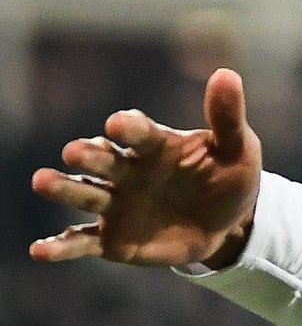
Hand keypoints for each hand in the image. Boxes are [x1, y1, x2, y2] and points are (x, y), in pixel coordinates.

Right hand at [28, 66, 262, 268]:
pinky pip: (83, 241)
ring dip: (64, 188)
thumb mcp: (237, 149)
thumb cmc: (229, 178)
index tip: (119, 124)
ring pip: (85, 194)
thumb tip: (227, 74)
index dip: (129, 127)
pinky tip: (40, 251)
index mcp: (155, 146)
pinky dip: (61, 247)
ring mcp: (117, 204)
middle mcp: (128, 171)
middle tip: (75, 153)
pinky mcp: (113, 238)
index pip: (138, 132)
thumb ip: (227, 118)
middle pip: (103, 160)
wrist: (228, 225)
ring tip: (42, 182)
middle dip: (90, 155)